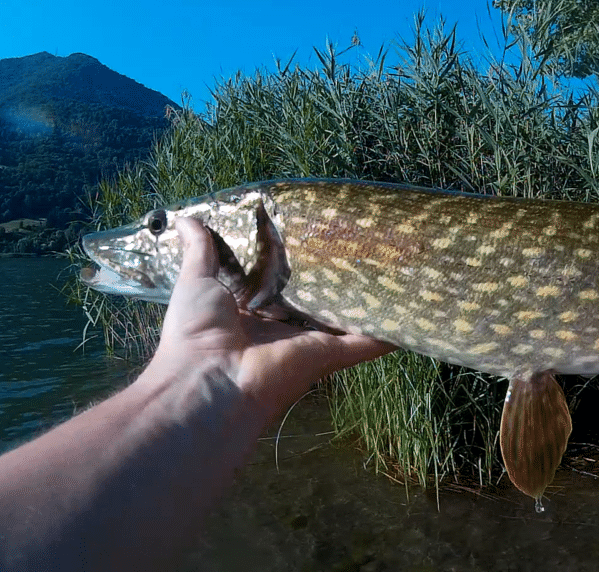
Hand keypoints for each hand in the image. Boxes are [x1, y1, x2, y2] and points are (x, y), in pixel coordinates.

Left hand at [139, 217, 394, 421]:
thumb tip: (183, 217)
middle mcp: (285, 327)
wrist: (208, 381)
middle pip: (319, 297)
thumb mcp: (196, 281)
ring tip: (396, 263)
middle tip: (362, 240)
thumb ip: (200, 251)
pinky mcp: (330, 352)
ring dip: (370, 297)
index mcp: (254, 312)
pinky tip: (415, 310)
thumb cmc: (197, 332)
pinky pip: (368, 341)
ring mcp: (310, 341)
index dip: (297, 259)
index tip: (317, 231)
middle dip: (338, 273)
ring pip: (348, 315)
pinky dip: (392, 330)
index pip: (282, 282)